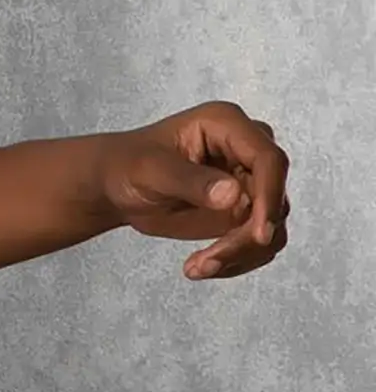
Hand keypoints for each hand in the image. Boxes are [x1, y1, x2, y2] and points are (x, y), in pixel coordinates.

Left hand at [98, 100, 290, 281]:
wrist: (117, 186)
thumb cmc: (128, 165)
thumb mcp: (150, 170)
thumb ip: (190, 181)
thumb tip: (234, 195)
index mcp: (226, 124)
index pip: (268, 159)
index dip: (270, 195)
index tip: (259, 235)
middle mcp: (245, 151)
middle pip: (275, 197)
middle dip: (249, 236)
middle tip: (210, 260)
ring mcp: (249, 183)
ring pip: (272, 225)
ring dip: (240, 253)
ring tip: (196, 267)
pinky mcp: (245, 212)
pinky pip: (259, 243)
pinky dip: (237, 260)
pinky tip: (201, 266)